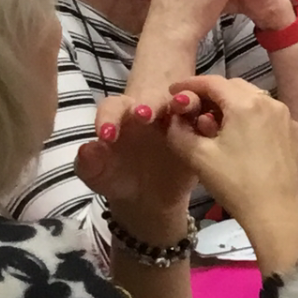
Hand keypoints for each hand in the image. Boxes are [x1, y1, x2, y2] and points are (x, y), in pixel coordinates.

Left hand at [74, 94, 196, 241]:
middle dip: (150, 103)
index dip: (110, 117)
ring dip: (186, 101)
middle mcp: (150, 112)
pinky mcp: (199, 133)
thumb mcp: (98, 175)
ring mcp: (178, 121)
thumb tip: (88, 149)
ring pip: (185, 101)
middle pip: (153, 97)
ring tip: (183, 107)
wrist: (147, 200)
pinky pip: (208, 120)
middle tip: (145, 115)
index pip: (114, 107)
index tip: (107, 137)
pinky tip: (209, 126)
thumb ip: (89, 163)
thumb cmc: (117, 179)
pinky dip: (209, 120)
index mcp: (121, 117)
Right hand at [163, 76, 297, 273]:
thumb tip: (174, 119)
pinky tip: (243, 140)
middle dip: (212, 94)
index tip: (174, 91)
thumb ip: (178, 131)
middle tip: (194, 110)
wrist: (277, 213)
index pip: (213, 82)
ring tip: (216, 126)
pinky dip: (253, 120)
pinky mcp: (297, 136)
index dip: (190, 84)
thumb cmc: (235, 184)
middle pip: (236, 87)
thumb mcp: (197, 156)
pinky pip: (270, 118)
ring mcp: (289, 119)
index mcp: (246, 104)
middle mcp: (272, 104)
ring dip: (233, 106)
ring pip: (255, 101)